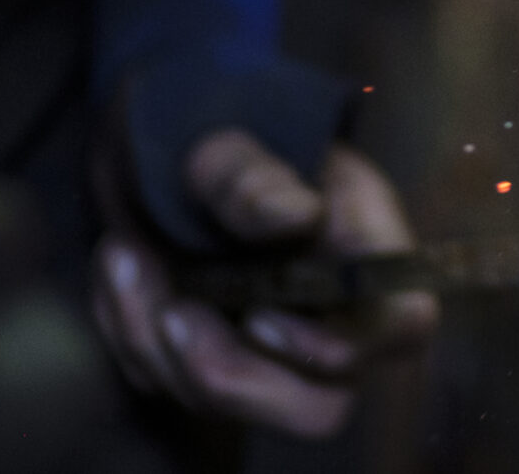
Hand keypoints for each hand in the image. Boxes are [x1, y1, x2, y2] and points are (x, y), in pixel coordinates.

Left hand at [91, 129, 438, 438]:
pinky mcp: (209, 352)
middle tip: (170, 315)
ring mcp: (268, 341)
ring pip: (231, 401)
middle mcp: (329, 308)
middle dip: (231, 377)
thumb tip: (294, 217)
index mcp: (364, 244)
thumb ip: (254, 175)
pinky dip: (128, 331)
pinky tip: (118, 267)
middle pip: (318, 404)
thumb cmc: (210, 113)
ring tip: (121, 254)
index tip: (259, 318)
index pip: (400, 323)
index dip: (345, 346)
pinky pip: (168, 382)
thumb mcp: (226, 130)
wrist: (151, 126)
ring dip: (156, 342)